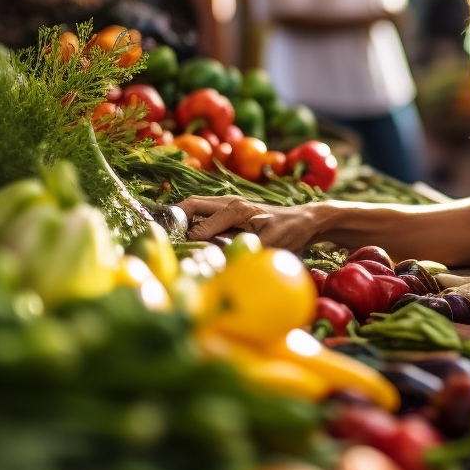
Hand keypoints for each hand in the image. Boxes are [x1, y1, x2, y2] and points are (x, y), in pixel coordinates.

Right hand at [180, 195, 328, 253]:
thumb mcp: (272, 243)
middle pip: (192, 205)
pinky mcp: (231, 214)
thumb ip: (247, 251)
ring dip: (184, 222)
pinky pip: (206, 216)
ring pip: (197, 209)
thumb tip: (224, 265)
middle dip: (175, 219)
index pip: (201, 222)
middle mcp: (229, 204)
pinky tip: (191, 243)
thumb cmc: (291, 230)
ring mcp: (229, 207)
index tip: (179, 255)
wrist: (306, 221)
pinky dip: (195, 226)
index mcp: (236, 209)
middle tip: (163, 239)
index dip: (188, 238)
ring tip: (171, 242)